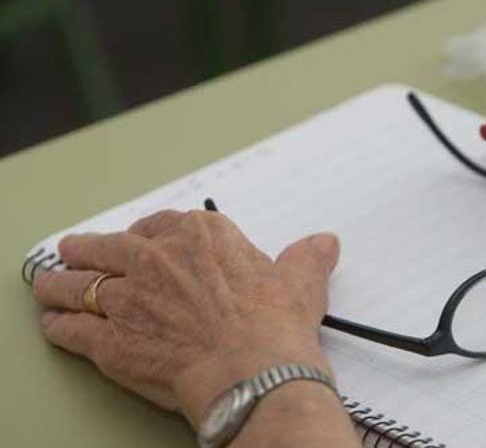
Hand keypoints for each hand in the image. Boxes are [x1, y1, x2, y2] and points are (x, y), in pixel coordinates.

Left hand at [32, 210, 339, 425]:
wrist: (254, 373)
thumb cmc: (276, 327)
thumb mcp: (301, 283)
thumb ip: (306, 259)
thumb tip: (323, 244)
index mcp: (201, 236)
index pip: (162, 224)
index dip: (149, 233)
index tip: (145, 239)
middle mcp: (156, 259)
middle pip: (108, 247)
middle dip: (89, 250)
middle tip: (78, 250)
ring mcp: (128, 299)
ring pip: (80, 285)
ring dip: (61, 284)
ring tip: (50, 283)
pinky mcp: (111, 341)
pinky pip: (73, 329)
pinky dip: (61, 327)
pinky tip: (56, 325)